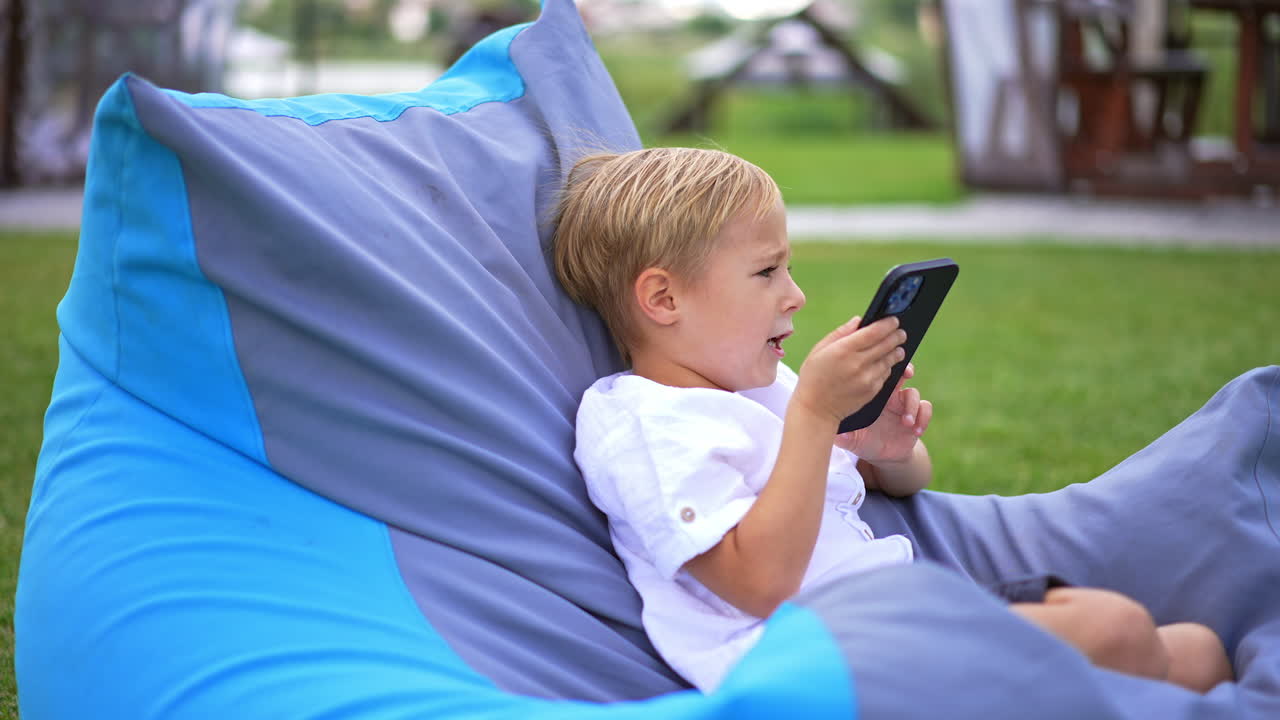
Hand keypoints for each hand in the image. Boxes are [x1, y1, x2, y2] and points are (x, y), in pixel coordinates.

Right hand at [792, 316, 906, 427]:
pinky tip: (885, 362)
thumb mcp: (819, 350)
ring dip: (896, 351)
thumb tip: (859, 320)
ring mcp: (867, 379)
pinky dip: (888, 366)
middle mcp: (857, 363)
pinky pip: (885, 374)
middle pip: (887, 344)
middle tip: (900, 332)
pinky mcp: (872, 391)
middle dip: (897, 335)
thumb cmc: (814, 377)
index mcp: (843, 350)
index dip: (887, 324)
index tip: (894, 320)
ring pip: (890, 359)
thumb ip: (840, 333)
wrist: (815, 409)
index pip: (874, 332)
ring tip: (898, 347)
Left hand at [834, 362, 931, 463]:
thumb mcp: (852, 440)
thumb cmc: (862, 441)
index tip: (886, 366)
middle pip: (900, 374)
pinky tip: (916, 431)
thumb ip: (845, 437)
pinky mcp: (916, 417)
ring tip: (906, 423)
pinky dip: (924, 418)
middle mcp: (889, 397)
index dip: (883, 367)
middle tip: (907, 373)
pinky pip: (925, 409)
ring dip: (912, 406)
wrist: (880, 455)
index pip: (879, 375)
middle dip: (906, 370)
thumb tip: (839, 435)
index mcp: (873, 396)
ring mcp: (904, 406)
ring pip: (914, 393)